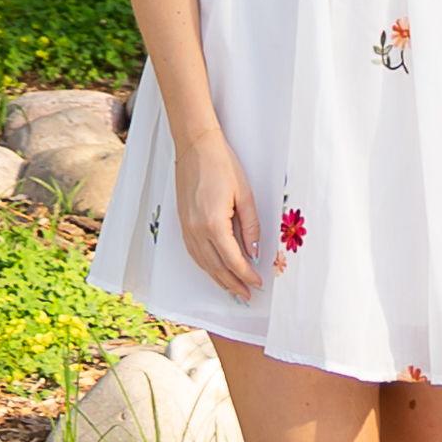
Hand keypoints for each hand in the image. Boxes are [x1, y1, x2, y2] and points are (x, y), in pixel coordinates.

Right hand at [171, 128, 264, 295]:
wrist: (195, 147)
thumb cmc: (222, 165)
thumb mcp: (244, 195)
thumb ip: (251, 226)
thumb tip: (255, 251)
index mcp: (214, 224)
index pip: (233, 260)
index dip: (247, 275)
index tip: (258, 283)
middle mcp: (197, 230)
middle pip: (216, 267)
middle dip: (233, 284)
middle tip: (247, 294)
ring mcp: (187, 228)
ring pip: (203, 264)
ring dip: (219, 279)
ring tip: (234, 288)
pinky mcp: (183, 224)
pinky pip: (194, 253)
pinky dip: (206, 266)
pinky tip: (215, 270)